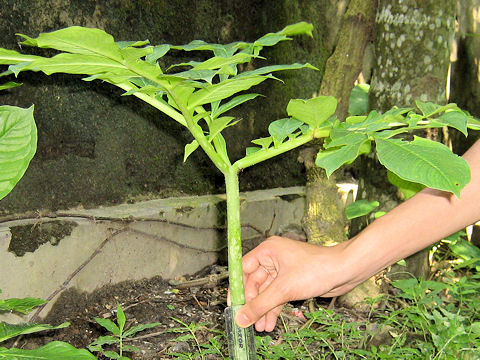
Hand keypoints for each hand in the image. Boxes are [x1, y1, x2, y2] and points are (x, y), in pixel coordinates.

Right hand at [235, 236, 355, 331]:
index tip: (233, 306)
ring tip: (261, 328)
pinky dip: (274, 309)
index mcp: (268, 250)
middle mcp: (273, 258)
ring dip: (263, 310)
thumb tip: (240, 319)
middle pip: (254, 283)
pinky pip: (277, 296)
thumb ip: (260, 305)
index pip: (243, 269)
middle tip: (248, 322)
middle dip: (253, 304)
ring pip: (266, 292)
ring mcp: (283, 270)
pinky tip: (270, 323)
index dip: (237, 288)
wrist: (345, 270)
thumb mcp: (284, 289)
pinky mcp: (292, 281)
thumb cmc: (315, 270)